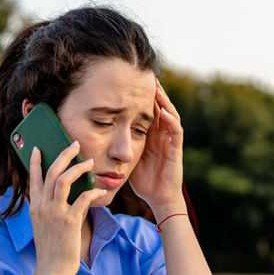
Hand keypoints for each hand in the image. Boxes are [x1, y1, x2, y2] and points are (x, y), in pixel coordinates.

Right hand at [28, 142, 107, 274]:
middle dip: (64, 155)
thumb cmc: (51, 248)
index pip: (34, 178)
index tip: (39, 148)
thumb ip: (51, 207)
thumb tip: (67, 191)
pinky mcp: (69, 221)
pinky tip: (100, 190)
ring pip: (63, 180)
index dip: (36, 161)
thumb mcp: (44, 225)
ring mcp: (55, 213)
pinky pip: (83, 198)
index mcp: (35, 207)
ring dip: (78, 167)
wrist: (52, 269)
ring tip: (89, 162)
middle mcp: (42, 207)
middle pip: (51, 172)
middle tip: (75, 145)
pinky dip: (93, 191)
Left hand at [130, 80, 185, 214]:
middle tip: (144, 76)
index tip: (129, 83)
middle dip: (153, 93)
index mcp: (150, 135)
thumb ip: (119, 145)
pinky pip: (176, 131)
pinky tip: (164, 111)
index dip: (140, 97)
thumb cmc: (143, 180)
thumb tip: (97, 136)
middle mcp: (161, 134)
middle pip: (159, 107)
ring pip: (170, 115)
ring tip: (156, 88)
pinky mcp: (176, 149)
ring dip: (164, 101)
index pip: (147, 111)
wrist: (158, 198)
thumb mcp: (128, 158)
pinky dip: (171, 120)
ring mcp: (170, 140)